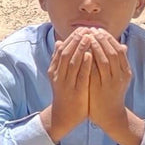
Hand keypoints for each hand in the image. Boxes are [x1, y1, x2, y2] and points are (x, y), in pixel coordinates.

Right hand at [40, 27, 92, 141]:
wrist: (64, 116)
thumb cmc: (64, 93)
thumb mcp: (59, 75)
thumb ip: (59, 60)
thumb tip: (59, 42)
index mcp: (54, 70)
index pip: (62, 49)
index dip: (71, 38)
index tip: (81, 29)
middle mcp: (58, 75)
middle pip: (66, 53)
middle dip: (76, 40)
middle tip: (85, 29)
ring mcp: (66, 83)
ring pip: (72, 62)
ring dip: (80, 48)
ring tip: (88, 37)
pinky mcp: (76, 91)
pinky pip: (80, 75)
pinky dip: (84, 64)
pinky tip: (90, 55)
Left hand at [86, 29, 132, 127]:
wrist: (109, 115)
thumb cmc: (111, 93)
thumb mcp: (118, 77)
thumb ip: (118, 62)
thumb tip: (123, 45)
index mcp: (125, 71)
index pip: (119, 50)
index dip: (109, 38)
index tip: (99, 30)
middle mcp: (121, 76)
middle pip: (114, 52)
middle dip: (103, 39)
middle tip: (92, 30)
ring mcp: (112, 82)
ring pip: (106, 60)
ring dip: (97, 46)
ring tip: (88, 36)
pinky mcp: (101, 88)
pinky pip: (97, 71)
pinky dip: (91, 60)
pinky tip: (84, 51)